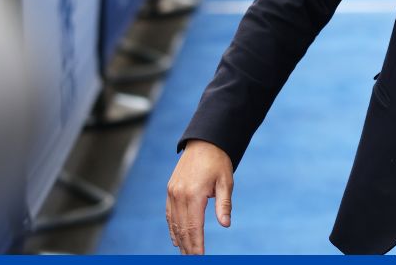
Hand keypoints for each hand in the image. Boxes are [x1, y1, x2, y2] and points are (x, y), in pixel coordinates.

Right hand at [167, 139, 233, 254]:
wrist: (204, 142)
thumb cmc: (218, 162)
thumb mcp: (226, 181)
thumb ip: (224, 204)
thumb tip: (225, 224)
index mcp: (194, 194)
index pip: (194, 226)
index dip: (197, 244)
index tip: (200, 257)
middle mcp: (179, 195)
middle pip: (182, 228)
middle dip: (188, 246)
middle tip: (194, 259)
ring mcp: (172, 193)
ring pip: (174, 223)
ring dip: (179, 240)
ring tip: (186, 254)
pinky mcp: (170, 190)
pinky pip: (169, 214)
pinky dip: (172, 228)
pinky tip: (176, 239)